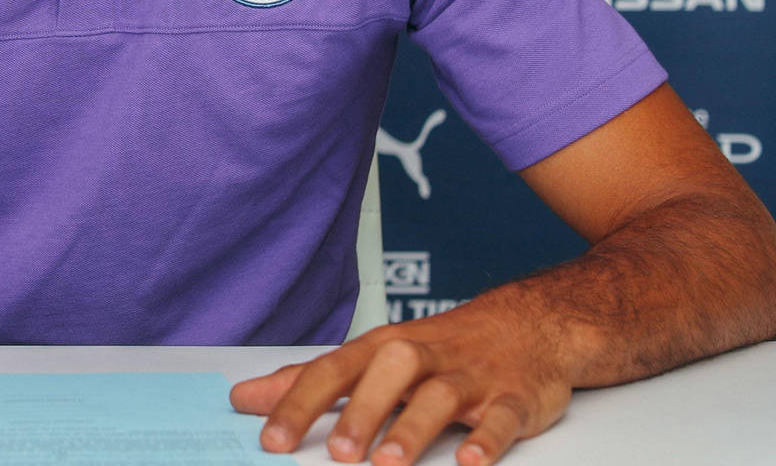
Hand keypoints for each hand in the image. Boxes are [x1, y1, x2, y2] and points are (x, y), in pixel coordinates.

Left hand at [230, 295, 569, 465]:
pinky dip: (487, 439)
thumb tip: (246, 399)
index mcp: (383, 348)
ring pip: (441, 396)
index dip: (300, 403)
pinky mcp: (513, 398)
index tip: (271, 440)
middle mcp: (423, 357)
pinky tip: (470, 461)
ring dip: (414, 428)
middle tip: (336, 455)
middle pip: (389, 374)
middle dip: (361, 412)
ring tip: (389, 463)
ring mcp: (471, 377)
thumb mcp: (371, 358)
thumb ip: (310, 381)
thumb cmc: (438, 348)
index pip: (334, 370)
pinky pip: (501, 417)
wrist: (529, 323)